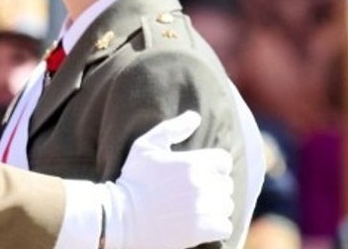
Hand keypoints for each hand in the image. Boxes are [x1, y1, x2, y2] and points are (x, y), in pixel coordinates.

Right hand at [102, 110, 232, 248]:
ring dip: (216, 207)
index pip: (224, 161)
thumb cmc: (133, 179)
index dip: (215, 166)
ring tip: (196, 208)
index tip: (202, 173)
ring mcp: (202, 209)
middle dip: (214, 187)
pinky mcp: (201, 231)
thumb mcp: (146, 146)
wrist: (121, 217)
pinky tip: (200, 223)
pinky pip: (225, 227)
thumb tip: (195, 117)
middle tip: (194, 192)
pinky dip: (217, 227)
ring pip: (227, 205)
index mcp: (191, 162)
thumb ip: (173, 128)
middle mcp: (201, 184)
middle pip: (227, 184)